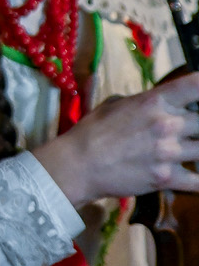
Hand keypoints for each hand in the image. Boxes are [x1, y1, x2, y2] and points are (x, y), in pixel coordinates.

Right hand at [35, 71, 198, 206]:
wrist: (79, 164)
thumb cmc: (92, 131)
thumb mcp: (115, 104)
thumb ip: (144, 102)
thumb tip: (159, 103)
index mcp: (153, 101)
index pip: (195, 86)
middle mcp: (166, 124)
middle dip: (198, 125)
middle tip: (190, 130)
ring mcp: (169, 152)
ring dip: (197, 150)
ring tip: (187, 150)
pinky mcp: (168, 178)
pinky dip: (197, 179)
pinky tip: (191, 175)